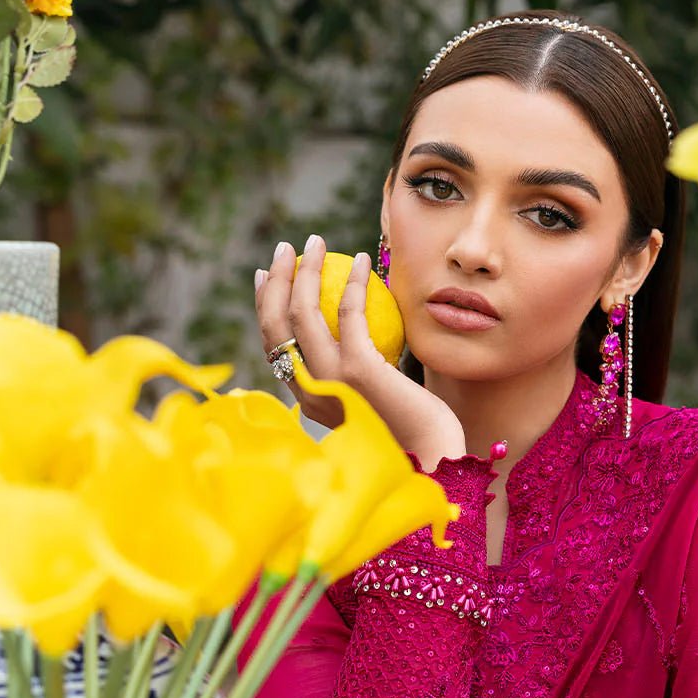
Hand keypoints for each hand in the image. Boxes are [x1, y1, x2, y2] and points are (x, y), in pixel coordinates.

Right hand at [255, 235, 466, 472]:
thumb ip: (358, 373)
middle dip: (275, 280)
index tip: (267, 275)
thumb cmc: (411, 428)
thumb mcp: (373, 400)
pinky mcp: (357, 370)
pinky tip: (362, 260)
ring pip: (301, 313)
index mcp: (307, 399)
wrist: (432, 456)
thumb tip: (358, 330)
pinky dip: (352, 281)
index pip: (273, 347)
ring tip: (314, 241)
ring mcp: (329, 380)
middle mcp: (308, 391)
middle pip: (276, 325)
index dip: (265, 306)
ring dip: (305, 269)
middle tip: (286, 249)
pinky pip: (348, 312)